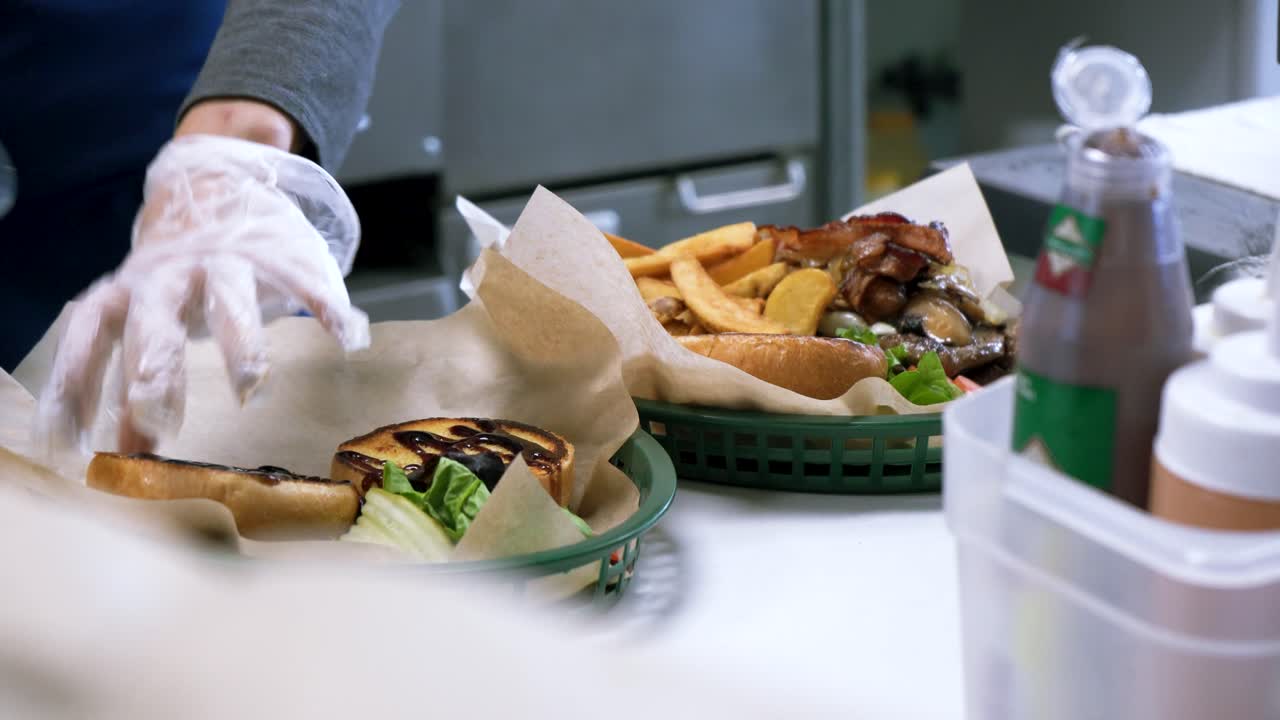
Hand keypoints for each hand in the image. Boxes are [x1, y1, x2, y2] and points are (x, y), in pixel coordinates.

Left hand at [37, 133, 368, 453]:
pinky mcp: (279, 252)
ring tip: (251, 389)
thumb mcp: (147, 315)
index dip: (79, 382)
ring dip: (239, 345)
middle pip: (156, 321)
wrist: (215, 180)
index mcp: (129, 290)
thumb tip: (126, 453)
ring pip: (229, 299)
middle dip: (156, 368)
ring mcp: (227, 261)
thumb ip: (139, 379)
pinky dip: (327, 307)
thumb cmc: (179, 274)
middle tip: (158, 418)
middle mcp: (171, 274)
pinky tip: (348, 339)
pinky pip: (303, 279)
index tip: (79, 437)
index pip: (92, 335)